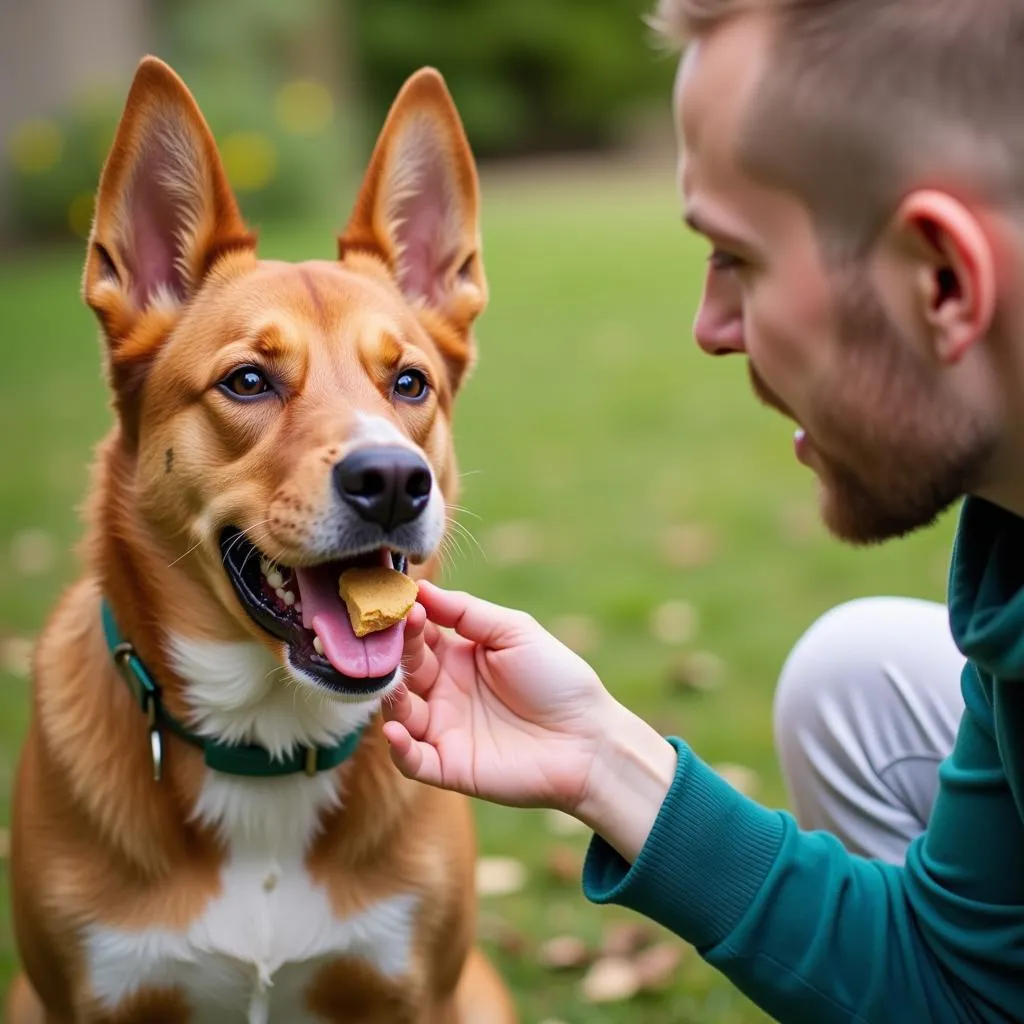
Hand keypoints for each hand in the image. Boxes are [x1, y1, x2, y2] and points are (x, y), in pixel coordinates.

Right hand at [382, 581, 614, 816]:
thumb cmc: (557, 679)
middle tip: (386, 637)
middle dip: (393, 652)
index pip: (418, 635)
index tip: (397, 604)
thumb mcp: (514, 632)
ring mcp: (444, 730)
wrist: (589, 739)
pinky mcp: (449, 766)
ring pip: (400, 712)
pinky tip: (396, 730)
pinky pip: (412, 760)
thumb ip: (465, 612)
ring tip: (393, 680)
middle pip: (403, 670)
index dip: (406, 621)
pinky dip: (398, 747)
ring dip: (390, 696)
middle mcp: (445, 691)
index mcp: (459, 656)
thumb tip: (420, 588)